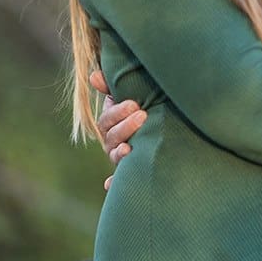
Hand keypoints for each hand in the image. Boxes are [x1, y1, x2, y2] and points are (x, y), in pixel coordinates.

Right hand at [91, 70, 145, 189]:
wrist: (167, 126)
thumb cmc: (145, 107)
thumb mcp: (131, 95)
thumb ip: (113, 87)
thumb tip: (94, 76)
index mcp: (112, 123)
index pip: (107, 119)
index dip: (117, 112)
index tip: (134, 104)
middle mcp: (114, 141)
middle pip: (111, 137)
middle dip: (124, 127)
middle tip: (142, 115)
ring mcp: (121, 157)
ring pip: (114, 156)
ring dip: (119, 152)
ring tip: (129, 147)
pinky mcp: (132, 171)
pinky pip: (119, 181)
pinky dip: (112, 183)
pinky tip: (108, 183)